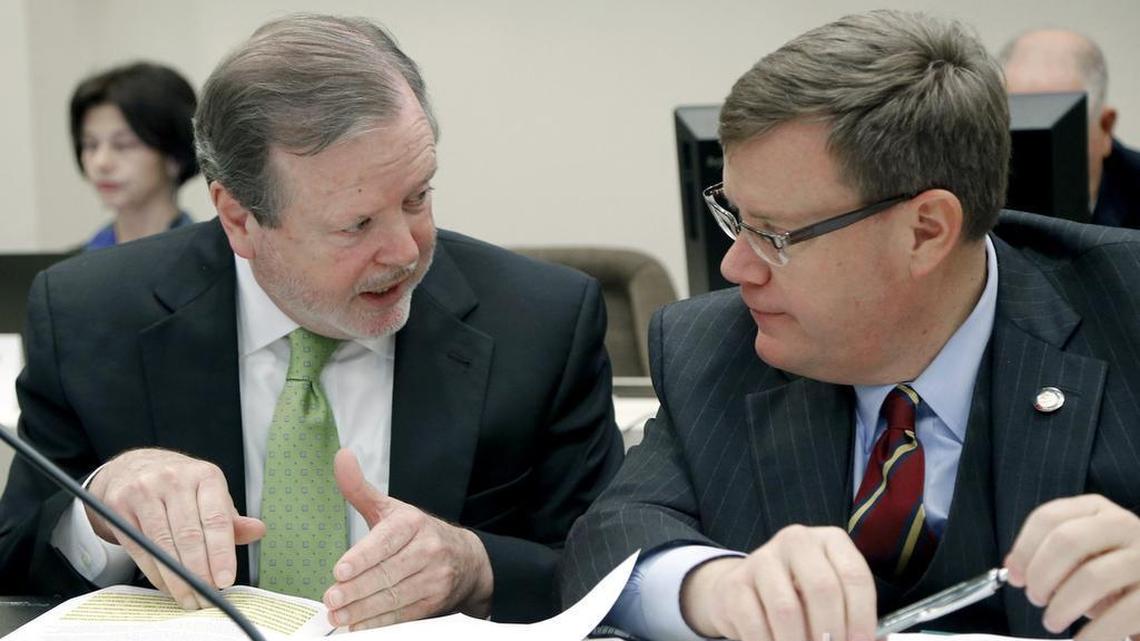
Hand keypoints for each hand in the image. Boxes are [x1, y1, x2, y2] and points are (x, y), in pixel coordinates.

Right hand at [88, 448, 265, 608]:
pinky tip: (168, 586)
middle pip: (189, 535)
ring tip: (190, 598)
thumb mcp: (210, 493)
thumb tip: (257, 531)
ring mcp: (144, 491)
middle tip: (208, 598)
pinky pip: (140, 548)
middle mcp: (174, 480)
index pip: (216, 519)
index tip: (225, 579)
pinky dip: (156, 572)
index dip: (221, 553)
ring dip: (178, 578)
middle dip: (200, 572)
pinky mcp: (119, 506)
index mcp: (204, 475)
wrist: (134, 467)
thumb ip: (231, 518)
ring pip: (163, 544)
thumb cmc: (180, 486)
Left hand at [323, 449, 492, 630]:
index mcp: (413, 523)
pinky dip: (380, 622)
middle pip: (388, 573)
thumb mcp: (391, 509)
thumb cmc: (418, 534)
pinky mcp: (435, 601)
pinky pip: (404, 614)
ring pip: (395, 596)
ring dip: (363, 610)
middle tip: (332, 599)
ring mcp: (434, 577)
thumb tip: (341, 458)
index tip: (340, 571)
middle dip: (357, 589)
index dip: (362, 558)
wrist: (466, 558)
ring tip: (338, 616)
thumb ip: (360, 489)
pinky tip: (359, 625)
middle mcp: (427, 549)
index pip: (385, 542)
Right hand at [680, 525, 875, 640]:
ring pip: (787, 609)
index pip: (854, 576)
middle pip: (822, 588)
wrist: (743, 589)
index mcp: (829, 541)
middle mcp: (796, 541)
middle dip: (831, 633)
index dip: (863, 618)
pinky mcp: (735, 583)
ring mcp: (762, 559)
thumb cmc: (798, 595)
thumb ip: (851, 618)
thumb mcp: (830, 598)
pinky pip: (755, 622)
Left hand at [1004, 494, 1139, 640]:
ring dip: (1062, 606)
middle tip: (1035, 598)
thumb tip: (1013, 568)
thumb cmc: (1111, 573)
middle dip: (1041, 575)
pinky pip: (1122, 613)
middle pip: (1066, 542)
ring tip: (1053, 621)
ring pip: (1092, 577)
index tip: (1016, 578)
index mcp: (1095, 510)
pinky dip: (1095, 633)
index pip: (1047, 518)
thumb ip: (1045, 554)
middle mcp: (1123, 525)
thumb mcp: (1080, 555)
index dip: (1024, 550)